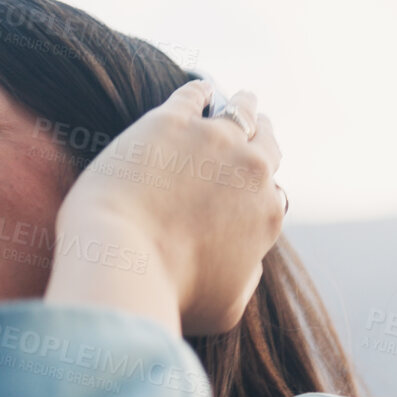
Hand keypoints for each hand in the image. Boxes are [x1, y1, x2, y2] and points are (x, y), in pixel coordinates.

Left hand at [51, 80, 284, 334]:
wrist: (122, 262)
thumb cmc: (170, 294)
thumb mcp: (225, 306)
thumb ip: (247, 278)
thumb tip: (251, 259)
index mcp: (267, 215)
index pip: (273, 195)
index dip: (261, 191)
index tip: (249, 188)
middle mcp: (251, 171)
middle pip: (267, 145)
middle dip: (264, 138)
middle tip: (259, 128)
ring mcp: (213, 140)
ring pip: (241, 112)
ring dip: (244, 106)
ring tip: (241, 100)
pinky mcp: (171, 121)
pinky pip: (194, 94)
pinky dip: (200, 90)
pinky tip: (200, 89)